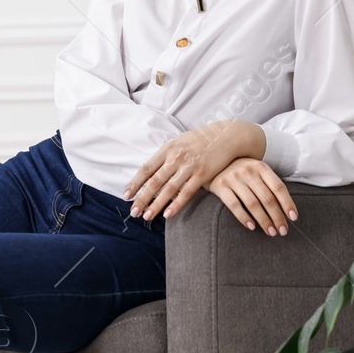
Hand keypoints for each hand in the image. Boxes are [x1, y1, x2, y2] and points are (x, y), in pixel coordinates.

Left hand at [123, 120, 262, 220]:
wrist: (227, 136)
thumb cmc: (201, 140)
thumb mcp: (180, 142)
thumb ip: (165, 155)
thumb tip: (150, 170)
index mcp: (167, 148)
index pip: (146, 168)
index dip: (135, 183)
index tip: (126, 195)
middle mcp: (176, 157)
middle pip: (154, 181)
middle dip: (142, 198)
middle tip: (132, 212)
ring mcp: (189, 166)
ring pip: (168, 189)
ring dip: (156, 205)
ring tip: (146, 216)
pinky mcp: (203, 174)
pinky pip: (187, 192)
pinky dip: (176, 204)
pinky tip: (167, 215)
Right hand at [204, 157, 297, 234]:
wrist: (212, 162)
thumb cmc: (240, 172)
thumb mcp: (255, 172)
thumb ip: (267, 185)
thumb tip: (285, 210)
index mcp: (261, 167)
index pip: (278, 187)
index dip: (287, 203)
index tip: (293, 218)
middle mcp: (248, 171)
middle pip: (267, 198)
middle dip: (277, 217)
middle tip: (282, 231)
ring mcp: (233, 178)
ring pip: (253, 204)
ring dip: (264, 220)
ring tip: (270, 232)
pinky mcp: (220, 186)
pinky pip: (234, 205)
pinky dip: (244, 217)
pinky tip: (251, 227)